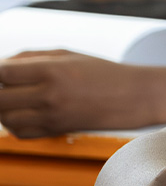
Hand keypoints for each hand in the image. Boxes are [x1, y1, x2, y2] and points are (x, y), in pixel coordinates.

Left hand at [0, 50, 154, 136]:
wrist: (132, 97)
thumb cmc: (99, 71)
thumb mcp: (67, 55)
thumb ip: (29, 57)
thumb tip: (0, 66)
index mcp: (52, 71)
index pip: (2, 72)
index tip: (1, 69)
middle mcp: (48, 96)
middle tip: (7, 83)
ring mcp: (50, 117)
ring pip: (4, 118)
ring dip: (2, 106)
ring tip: (16, 95)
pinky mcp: (53, 131)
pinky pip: (18, 131)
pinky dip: (12, 121)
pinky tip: (23, 110)